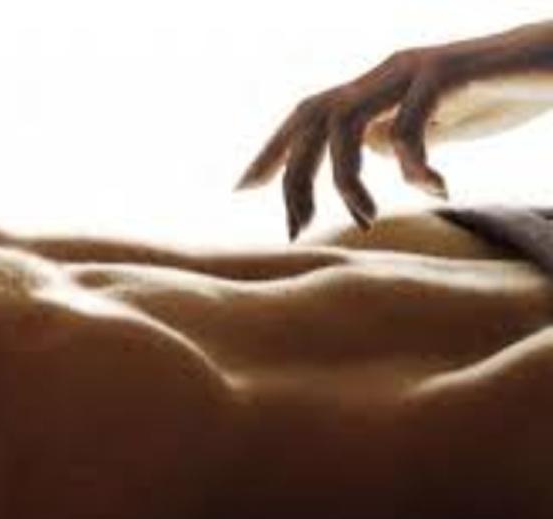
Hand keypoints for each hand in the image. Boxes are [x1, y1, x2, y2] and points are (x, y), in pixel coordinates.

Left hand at [238, 22, 552, 239]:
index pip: (306, 116)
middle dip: (293, 176)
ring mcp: (411, 68)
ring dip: (347, 180)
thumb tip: (369, 152)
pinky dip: (413, 165)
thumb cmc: (499, 95)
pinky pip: (410, 123)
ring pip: (347, 123)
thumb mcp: (436, 126)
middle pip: (312, 119)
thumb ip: (397, 136)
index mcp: (374, 86)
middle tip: (294, 227)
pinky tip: (439, 189)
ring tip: (367, 220)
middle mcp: (383, 71)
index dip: (271, 150)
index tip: (242, 189)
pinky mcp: (447, 70)